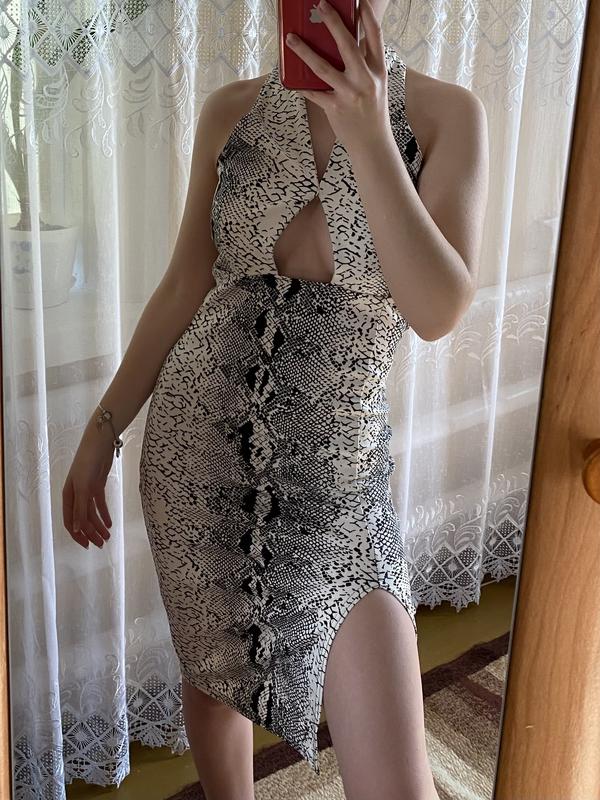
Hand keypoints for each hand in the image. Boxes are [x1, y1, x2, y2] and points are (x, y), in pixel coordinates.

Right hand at [62, 422, 114, 549]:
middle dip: (91, 533)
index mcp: (68, 496)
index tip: (87, 546)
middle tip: (102, 544)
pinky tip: (110, 524)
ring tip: (108, 537)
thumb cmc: (87, 463)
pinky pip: (99, 504)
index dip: (78, 535)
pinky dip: (104, 514)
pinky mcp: (97, 485)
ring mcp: (87, 490)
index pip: (70, 522)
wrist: (99, 443)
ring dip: (99, 526)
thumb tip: (76, 530)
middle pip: (82, 520)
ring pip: (92, 513)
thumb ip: (80, 509)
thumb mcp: (83, 487)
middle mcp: (76, 495)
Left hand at [285, 0, 391, 149]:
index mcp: (378, 71)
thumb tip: (350, 40)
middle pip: (347, 45)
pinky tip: (290, 77)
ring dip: (304, 51)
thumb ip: (365, 63)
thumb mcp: (377, 85)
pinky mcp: (335, 108)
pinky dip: (301, 84)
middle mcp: (365, 80)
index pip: (375, 36)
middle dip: (333, 22)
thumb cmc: (372, 112)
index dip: (367, 15)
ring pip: (323, 67)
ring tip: (291, 38)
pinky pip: (314, 92)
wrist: (373, 144)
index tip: (358, 0)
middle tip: (320, 5)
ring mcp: (349, 94)